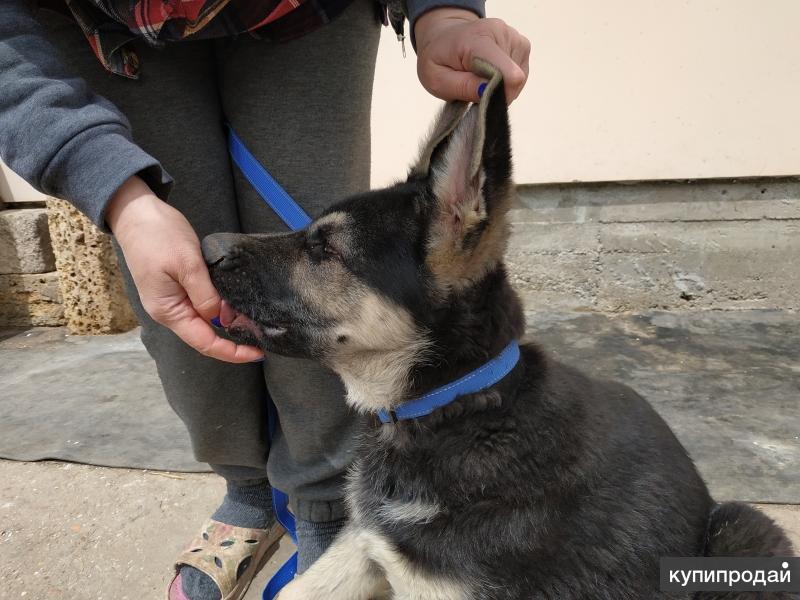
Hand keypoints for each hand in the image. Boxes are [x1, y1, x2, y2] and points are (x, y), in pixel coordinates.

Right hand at [107, 176, 262, 362]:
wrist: (136, 212)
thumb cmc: (158, 235)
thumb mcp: (187, 264)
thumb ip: (206, 295)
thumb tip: (223, 320)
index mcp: (168, 311)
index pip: (204, 342)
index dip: (231, 352)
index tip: (257, 353)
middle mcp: (169, 312)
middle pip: (205, 336)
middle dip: (234, 340)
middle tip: (263, 335)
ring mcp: (172, 300)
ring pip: (205, 322)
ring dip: (228, 325)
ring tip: (255, 322)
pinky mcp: (177, 288)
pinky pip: (201, 306)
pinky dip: (220, 309)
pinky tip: (237, 306)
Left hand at [415, 8, 530, 102]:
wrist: (444, 37)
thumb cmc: (439, 59)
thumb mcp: (437, 79)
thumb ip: (463, 87)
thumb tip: (490, 92)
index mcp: (478, 39)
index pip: (506, 72)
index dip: (499, 93)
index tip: (482, 99)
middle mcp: (502, 33)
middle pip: (512, 82)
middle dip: (494, 92)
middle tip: (472, 86)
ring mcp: (515, 37)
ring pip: (517, 81)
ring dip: (499, 87)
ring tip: (479, 77)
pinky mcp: (522, 45)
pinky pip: (520, 76)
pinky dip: (505, 82)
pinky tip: (489, 73)